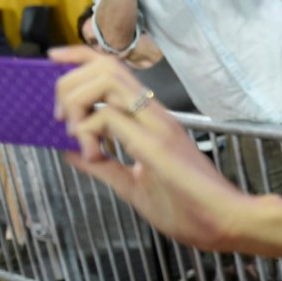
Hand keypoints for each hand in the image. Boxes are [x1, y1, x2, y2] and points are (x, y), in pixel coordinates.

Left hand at [51, 46, 249, 252]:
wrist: (226, 221)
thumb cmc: (192, 208)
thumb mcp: (134, 186)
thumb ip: (104, 168)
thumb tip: (73, 154)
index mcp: (152, 121)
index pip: (113, 71)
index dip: (79, 59)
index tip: (55, 62)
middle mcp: (155, 115)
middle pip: (105, 66)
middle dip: (69, 83)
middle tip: (61, 119)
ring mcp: (157, 126)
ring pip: (107, 80)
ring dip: (77, 101)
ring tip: (75, 134)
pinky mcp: (155, 143)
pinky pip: (109, 117)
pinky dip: (87, 132)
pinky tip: (92, 155)